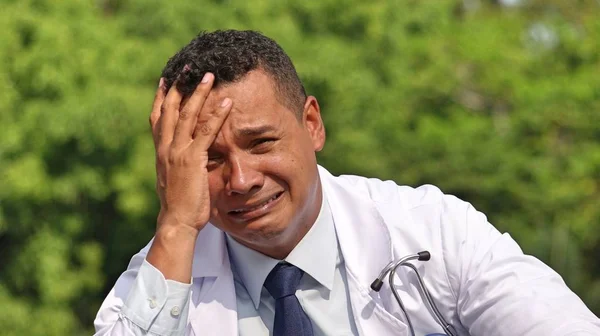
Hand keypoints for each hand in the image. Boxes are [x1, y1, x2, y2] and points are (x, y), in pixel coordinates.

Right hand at [149, 71, 231, 232]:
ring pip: (187, 114)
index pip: (157, 118)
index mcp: (160, 152)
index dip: (161, 98)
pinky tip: (226, 102)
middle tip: (187, 67)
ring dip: (199, 93)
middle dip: (178, 86)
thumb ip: (174, 165)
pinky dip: (216, 115)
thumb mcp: (172, 180)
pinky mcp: (192, 159)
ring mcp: (178, 152)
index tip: (165, 80)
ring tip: (209, 76)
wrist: (176, 222)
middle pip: (170, 109)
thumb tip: (177, 161)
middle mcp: (166, 148)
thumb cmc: (178, 205)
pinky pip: (206, 132)